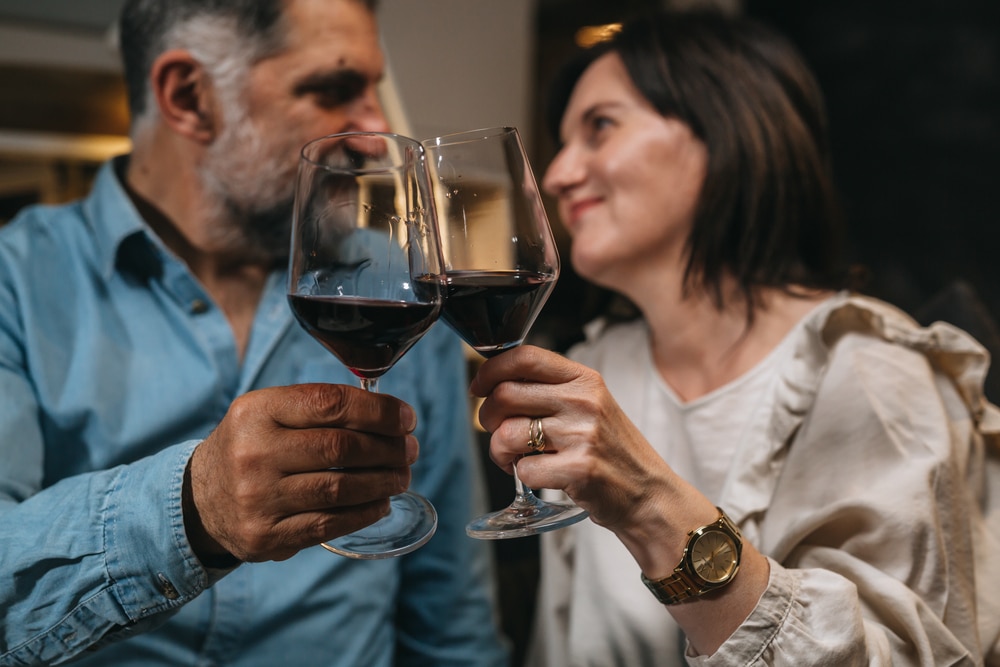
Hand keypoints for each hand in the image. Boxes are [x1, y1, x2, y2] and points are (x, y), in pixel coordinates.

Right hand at [183, 383, 417, 562]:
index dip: (379, 412)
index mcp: (257, 411)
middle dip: (388, 449)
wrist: (201, 498)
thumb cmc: (253, 446)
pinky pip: (329, 524)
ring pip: (340, 489)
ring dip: (383, 482)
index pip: (330, 404)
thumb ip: (320, 407)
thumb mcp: (270, 412)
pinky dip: (364, 513)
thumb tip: (390, 415)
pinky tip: (381, 503)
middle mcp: (254, 453)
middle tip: (410, 450)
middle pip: (341, 448)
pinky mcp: (265, 535)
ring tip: (401, 476)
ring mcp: (258, 498)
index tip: (406, 419)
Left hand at [470, 345, 674, 533]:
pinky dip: (522, 476)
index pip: (524, 356)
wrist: (649, 493)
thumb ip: (550, 390)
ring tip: (516, 459)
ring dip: (499, 452)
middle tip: (498, 432)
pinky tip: (539, 476)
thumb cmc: (611, 450)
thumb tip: (494, 382)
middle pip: (504, 395)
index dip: (490, 370)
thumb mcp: (590, 406)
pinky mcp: (579, 469)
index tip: (479, 387)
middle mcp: (584, 401)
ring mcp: (583, 435)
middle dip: (487, 417)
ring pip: (506, 434)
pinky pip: (523, 470)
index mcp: (584, 379)